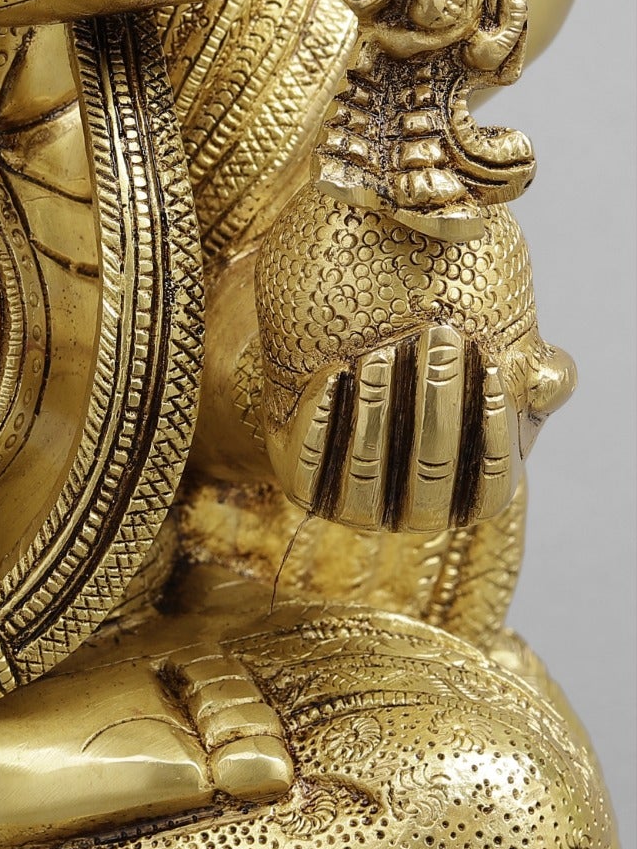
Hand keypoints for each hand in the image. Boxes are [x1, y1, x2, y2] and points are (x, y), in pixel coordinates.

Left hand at [257, 186, 573, 530]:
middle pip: (429, 475)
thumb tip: (546, 378)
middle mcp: (414, 512)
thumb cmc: (445, 365)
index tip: (493, 366)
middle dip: (436, 404)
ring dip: (375, 411)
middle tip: (439, 336)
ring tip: (380, 351)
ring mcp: (354, 504)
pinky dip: (321, 420)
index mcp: (473, 498)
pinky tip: (332, 372)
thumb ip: (537, 374)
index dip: (496, 429)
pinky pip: (308, 464)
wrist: (355, 357)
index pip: (491, 483)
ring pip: (365, 473)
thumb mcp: (496, 366)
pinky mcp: (302, 484)